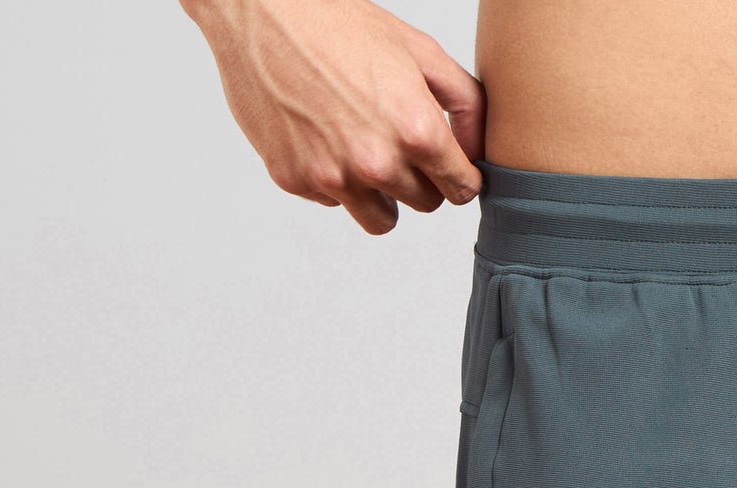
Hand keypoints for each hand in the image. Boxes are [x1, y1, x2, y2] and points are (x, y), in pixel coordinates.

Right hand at [185, 0, 483, 234]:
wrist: (258, 12)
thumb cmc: (334, 22)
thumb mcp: (417, 49)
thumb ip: (465, 101)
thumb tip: (478, 149)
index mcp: (415, 130)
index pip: (462, 189)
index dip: (458, 175)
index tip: (449, 165)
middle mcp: (377, 163)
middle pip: (425, 205)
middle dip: (420, 178)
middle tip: (397, 139)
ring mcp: (334, 177)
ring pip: (381, 218)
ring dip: (381, 192)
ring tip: (363, 144)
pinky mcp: (297, 181)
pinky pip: (334, 201)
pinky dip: (334, 177)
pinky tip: (323, 133)